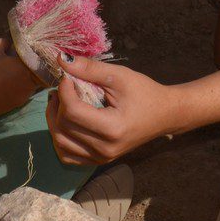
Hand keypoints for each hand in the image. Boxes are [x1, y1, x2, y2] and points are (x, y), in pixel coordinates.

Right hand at [0, 37, 42, 117]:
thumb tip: (14, 43)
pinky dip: (17, 88)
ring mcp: (23, 97)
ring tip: (11, 72)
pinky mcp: (15, 105)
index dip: (39, 55)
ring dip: (24, 78)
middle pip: (38, 73)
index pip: (42, 60)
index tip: (33, 50)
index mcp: (27, 68)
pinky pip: (21, 93)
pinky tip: (5, 84)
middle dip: (31, 67)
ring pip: (30, 84)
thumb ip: (7, 42)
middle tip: (20, 61)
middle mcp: (30, 84)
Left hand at [45, 56, 181, 164]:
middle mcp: (105, 149)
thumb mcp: (120, 76)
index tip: (67, 76)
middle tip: (64, 87)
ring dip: (54, 120)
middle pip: (64, 127)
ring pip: (61, 143)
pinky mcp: (99, 161)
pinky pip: (68, 155)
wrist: (165, 115)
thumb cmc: (145, 92)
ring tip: (61, 102)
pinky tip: (66, 121)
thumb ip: (90, 69)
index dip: (64, 91)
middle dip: (58, 103)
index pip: (72, 112)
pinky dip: (61, 138)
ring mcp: (101, 158)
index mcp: (112, 128)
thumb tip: (61, 59)